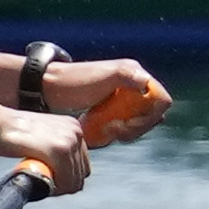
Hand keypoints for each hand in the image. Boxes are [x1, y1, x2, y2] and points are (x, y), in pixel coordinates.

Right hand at [0, 106, 94, 194]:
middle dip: (64, 183)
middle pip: (81, 173)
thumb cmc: (11, 133)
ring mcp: (70, 140)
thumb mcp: (42, 137)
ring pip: (75, 180)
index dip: (67, 177)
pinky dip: (55, 188)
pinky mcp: (60, 150)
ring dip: (58, 187)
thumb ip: (55, 150)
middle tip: (43, 183)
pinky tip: (39, 180)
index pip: (82, 164)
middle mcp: (76, 131)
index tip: (50, 180)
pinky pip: (66, 182)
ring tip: (38, 179)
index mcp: (73, 127)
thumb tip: (59, 171)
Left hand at [42, 53, 173, 139]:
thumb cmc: (74, 81)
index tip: (131, 124)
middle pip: (151, 113)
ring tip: (109, 132)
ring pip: (139, 120)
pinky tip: (106, 134)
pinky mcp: (111, 107)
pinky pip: (125, 123)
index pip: (160, 100)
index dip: (150, 116)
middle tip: (117, 132)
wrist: (48, 88)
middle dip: (137, 126)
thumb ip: (126, 75)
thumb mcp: (103, 77)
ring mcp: (122, 96)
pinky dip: (119, 131)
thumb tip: (146, 82)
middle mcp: (132, 83)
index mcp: (134, 73)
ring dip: (127, 131)